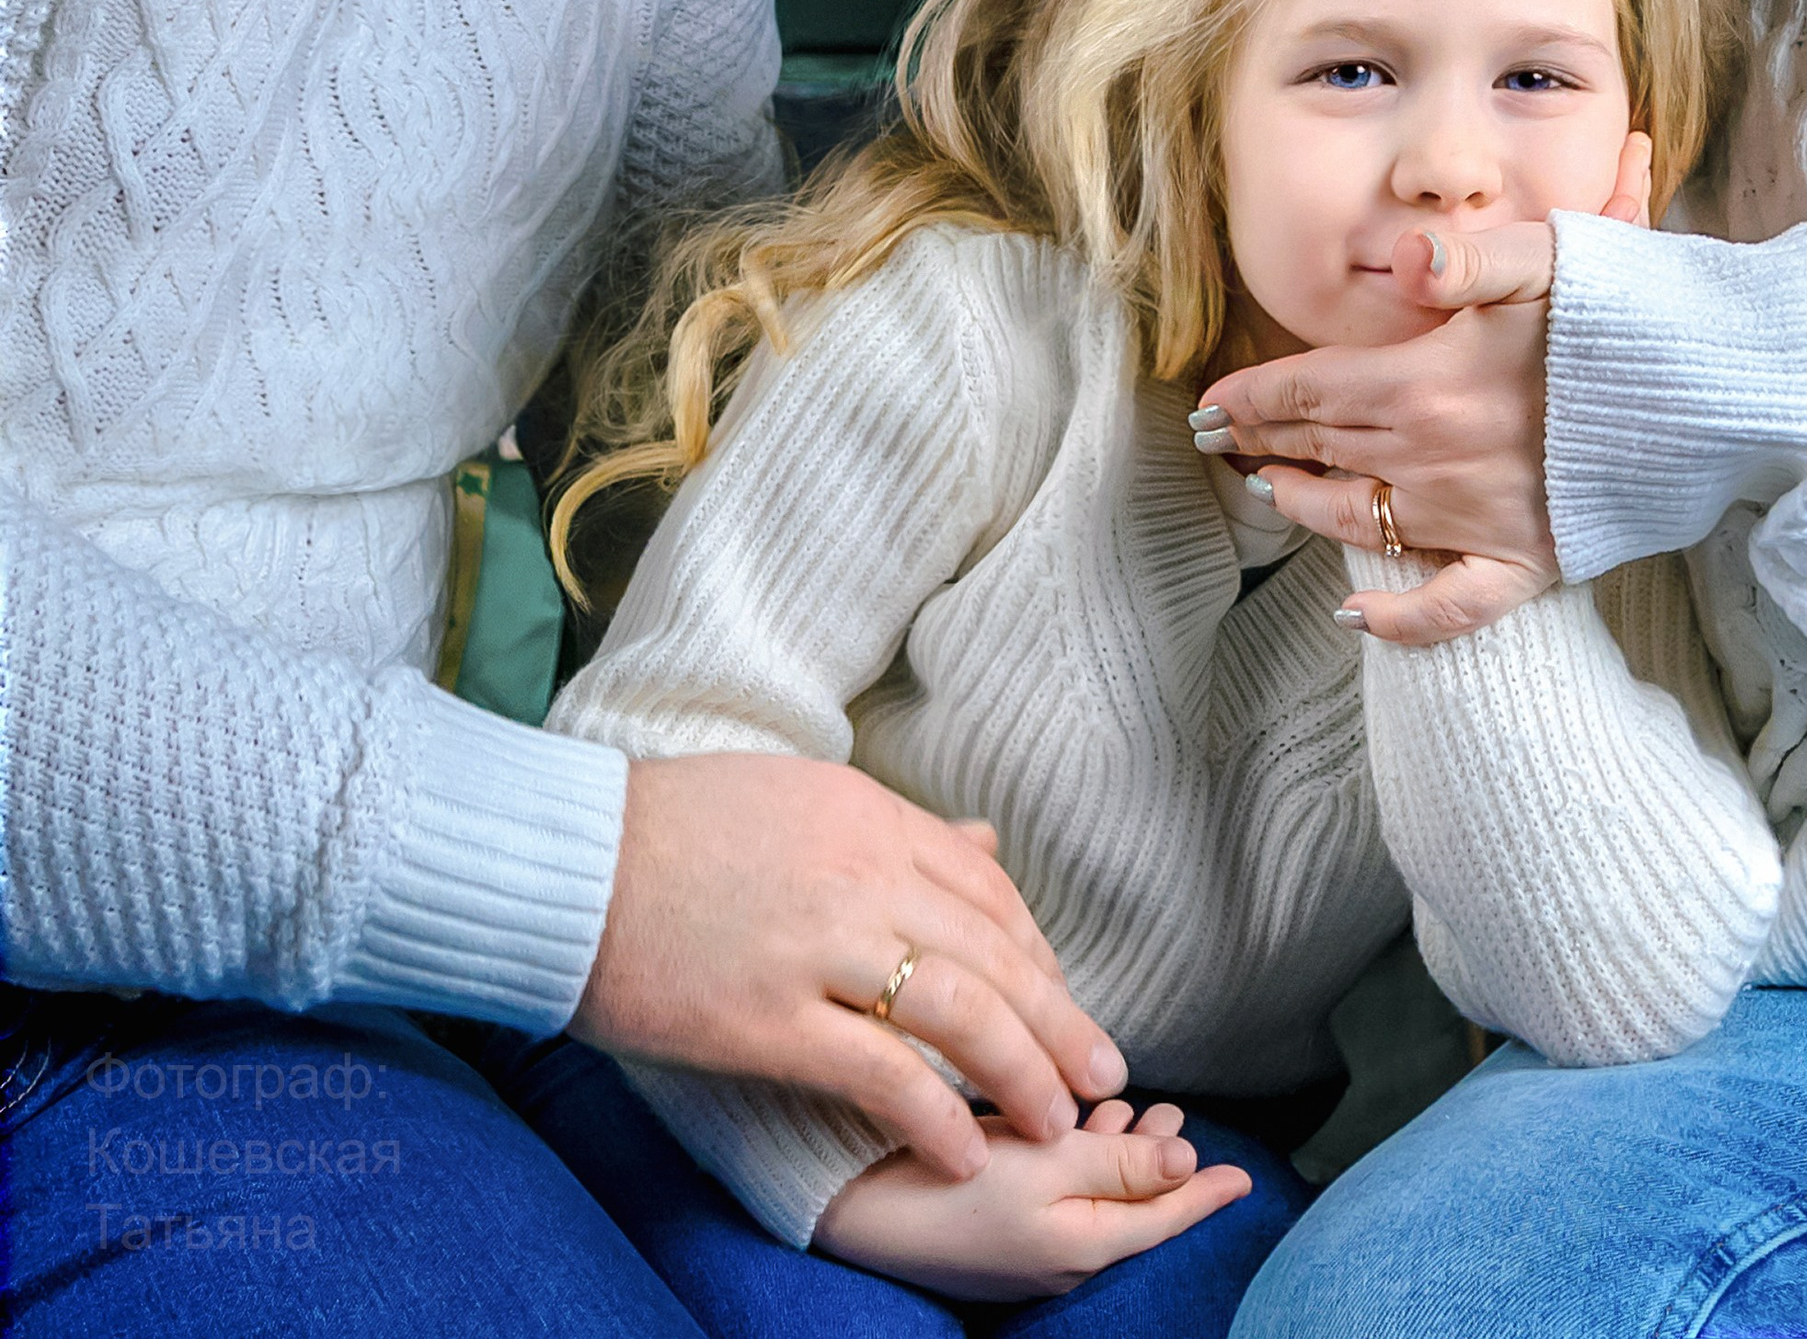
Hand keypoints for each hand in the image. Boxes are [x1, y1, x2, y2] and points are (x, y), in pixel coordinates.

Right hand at [571, 753, 1126, 1180]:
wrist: (558, 859)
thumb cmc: (665, 828)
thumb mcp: (797, 798)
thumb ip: (893, 829)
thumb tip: (986, 843)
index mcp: (870, 817)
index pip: (989, 891)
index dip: (1039, 954)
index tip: (1061, 1000)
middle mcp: (862, 876)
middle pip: (996, 955)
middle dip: (1062, 1021)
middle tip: (1106, 1070)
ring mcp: (819, 948)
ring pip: (963, 1014)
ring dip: (1025, 1073)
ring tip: (1058, 1120)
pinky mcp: (768, 1019)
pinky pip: (882, 1074)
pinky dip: (937, 1116)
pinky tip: (966, 1151)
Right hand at [813, 1100, 1253, 1300]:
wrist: (858, 1212)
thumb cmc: (954, 1182)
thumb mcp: (1048, 1163)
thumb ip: (1122, 1163)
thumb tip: (1190, 1164)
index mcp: (1088, 1246)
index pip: (1166, 1218)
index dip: (1206, 1193)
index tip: (1244, 1176)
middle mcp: (1066, 1258)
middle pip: (1135, 1209)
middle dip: (1161, 1164)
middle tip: (1177, 1117)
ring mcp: (1031, 1251)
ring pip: (1098, 1199)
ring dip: (1121, 1155)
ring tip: (1141, 1115)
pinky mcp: (999, 1235)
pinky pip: (1061, 1201)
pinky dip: (1080, 1163)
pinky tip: (1078, 1129)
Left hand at [1195, 132, 1651, 643]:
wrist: (1719, 396)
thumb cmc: (1631, 314)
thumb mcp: (1548, 256)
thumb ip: (1462, 259)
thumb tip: (1402, 263)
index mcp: (1427, 382)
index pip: (1308, 389)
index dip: (1252, 395)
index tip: (1211, 401)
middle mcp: (1436, 458)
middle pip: (1323, 448)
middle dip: (1262, 442)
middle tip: (1216, 441)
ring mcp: (1476, 519)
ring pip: (1360, 522)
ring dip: (1304, 507)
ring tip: (1270, 492)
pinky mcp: (1526, 562)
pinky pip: (1447, 606)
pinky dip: (1397, 619)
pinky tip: (1355, 615)